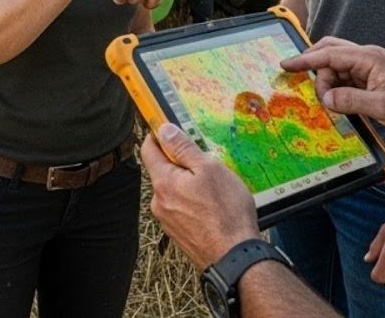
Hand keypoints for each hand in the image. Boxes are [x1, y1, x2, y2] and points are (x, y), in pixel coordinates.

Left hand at [140, 124, 258, 268]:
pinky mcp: (179, 233)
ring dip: (189, 185)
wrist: (235, 257)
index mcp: (163, 182)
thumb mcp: (209, 169)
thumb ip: (184, 148)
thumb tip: (164, 130)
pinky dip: (193, 203)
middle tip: (206, 164)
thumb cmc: (226, 213)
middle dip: (180, 163)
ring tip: (215, 191)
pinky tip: (213, 208)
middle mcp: (159, 202)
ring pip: (174, 191)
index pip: (149, 149)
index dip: (158, 135)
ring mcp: (168, 220)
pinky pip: (182, 209)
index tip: (169, 128)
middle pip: (163, 170)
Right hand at [279, 37, 384, 132]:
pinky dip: (338, 85)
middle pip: (330, 51)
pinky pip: (348, 75)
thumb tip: (326, 99)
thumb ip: (351, 101)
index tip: (286, 65)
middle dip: (314, 67)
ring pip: (338, 64)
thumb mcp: (382, 107)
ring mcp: (371, 65)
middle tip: (305, 85)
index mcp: (368, 58)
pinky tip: (337, 100)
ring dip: (328, 80)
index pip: (329, 54)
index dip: (305, 60)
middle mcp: (368, 56)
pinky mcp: (374, 76)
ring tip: (328, 102)